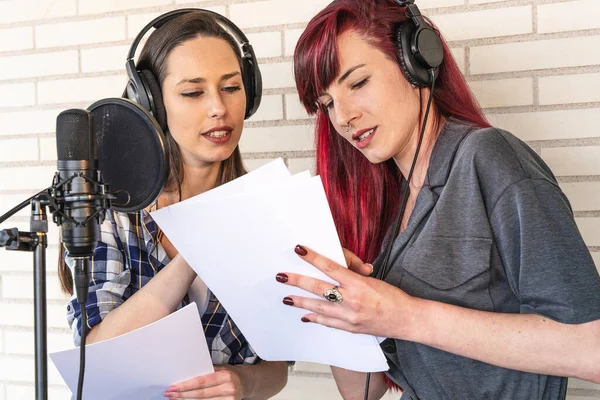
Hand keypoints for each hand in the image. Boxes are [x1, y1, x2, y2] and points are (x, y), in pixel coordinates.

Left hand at [164, 365, 243, 398]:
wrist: (246, 383)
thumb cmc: (229, 374)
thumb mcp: (220, 368)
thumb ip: (206, 372)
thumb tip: (185, 375)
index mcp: (225, 376)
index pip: (202, 382)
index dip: (186, 386)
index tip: (173, 387)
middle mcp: (229, 388)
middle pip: (200, 395)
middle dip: (182, 395)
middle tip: (169, 394)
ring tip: (175, 399)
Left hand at [277, 245, 417, 338]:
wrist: (406, 320)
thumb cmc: (393, 297)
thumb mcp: (373, 280)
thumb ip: (354, 273)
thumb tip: (339, 265)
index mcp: (358, 284)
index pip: (330, 267)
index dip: (313, 258)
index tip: (300, 250)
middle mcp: (351, 301)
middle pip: (318, 288)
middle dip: (297, 282)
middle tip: (281, 276)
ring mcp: (349, 317)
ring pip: (318, 307)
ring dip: (301, 302)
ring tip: (286, 298)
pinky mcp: (350, 328)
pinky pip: (327, 322)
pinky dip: (315, 318)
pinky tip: (305, 316)